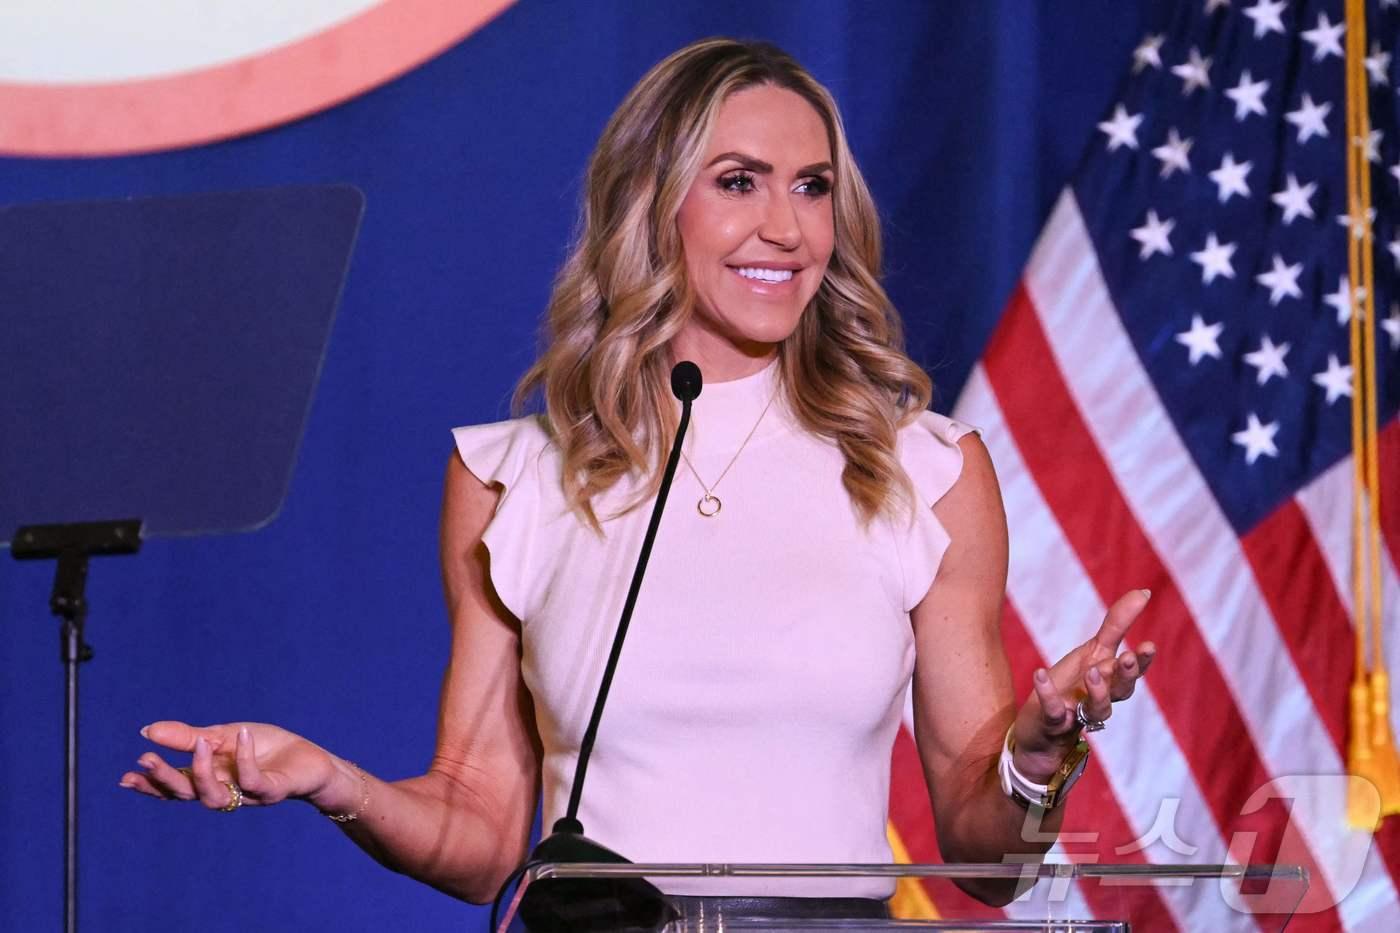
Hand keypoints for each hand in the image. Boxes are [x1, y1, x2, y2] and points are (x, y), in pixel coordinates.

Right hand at [120, 721, 344, 811]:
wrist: (311, 759)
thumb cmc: (266, 749)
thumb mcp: (224, 735)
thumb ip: (188, 737)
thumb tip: (147, 730)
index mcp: (210, 779)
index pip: (174, 788)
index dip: (150, 786)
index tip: (125, 777)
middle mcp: (225, 791)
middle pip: (187, 795)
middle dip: (165, 780)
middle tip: (147, 760)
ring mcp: (247, 794)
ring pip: (215, 797)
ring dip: (202, 771)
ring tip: (199, 743)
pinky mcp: (273, 790)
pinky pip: (253, 781)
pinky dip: (244, 758)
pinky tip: (240, 736)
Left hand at [1010, 590, 1156, 782]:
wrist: (1039, 733)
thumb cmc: (1070, 687)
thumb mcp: (1092, 652)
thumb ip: (1117, 624)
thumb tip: (1144, 592)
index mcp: (1110, 680)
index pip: (1133, 671)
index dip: (1143, 661)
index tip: (1149, 646)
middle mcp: (1099, 699)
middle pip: (1121, 691)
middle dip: (1127, 675)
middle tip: (1129, 657)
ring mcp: (1078, 713)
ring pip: (1097, 709)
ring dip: (1098, 690)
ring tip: (1091, 671)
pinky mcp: (1053, 723)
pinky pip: (1054, 712)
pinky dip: (1048, 694)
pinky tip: (1040, 673)